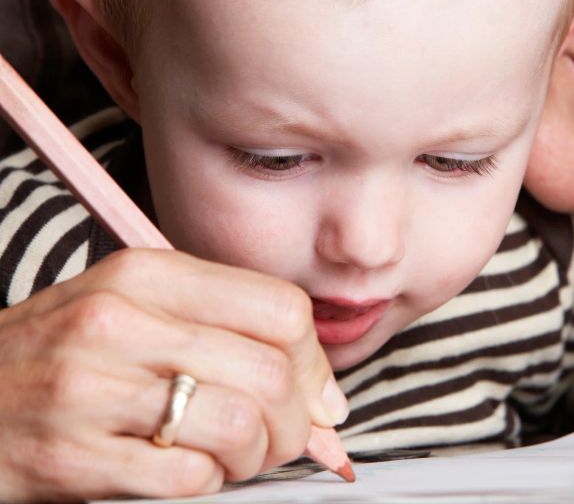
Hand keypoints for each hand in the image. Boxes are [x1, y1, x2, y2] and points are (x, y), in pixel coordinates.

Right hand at [0, 248, 347, 501]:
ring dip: (256, 455)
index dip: (314, 363)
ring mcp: (91, 388)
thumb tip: (326, 401)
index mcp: (147, 273)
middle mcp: (119, 320)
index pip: (280, 308)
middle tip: (284, 438)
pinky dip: (209, 482)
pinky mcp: (72, 456)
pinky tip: (187, 470)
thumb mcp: (140, 312)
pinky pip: (190, 478)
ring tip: (233, 455)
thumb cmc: (65, 355)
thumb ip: (232, 337)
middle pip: (270, 372)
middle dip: (298, 422)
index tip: (316, 396)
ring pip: (240, 425)